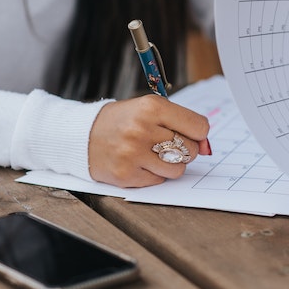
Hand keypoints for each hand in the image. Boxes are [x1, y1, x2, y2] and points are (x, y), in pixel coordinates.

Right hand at [88, 95, 210, 187]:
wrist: (82, 136)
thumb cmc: (121, 121)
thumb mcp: (148, 110)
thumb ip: (179, 123)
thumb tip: (207, 147)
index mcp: (151, 107)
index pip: (199, 127)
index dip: (198, 133)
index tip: (188, 133)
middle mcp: (142, 129)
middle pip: (190, 149)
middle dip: (184, 149)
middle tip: (166, 144)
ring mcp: (133, 154)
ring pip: (178, 169)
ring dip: (171, 165)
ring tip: (154, 155)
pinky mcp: (126, 174)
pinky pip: (159, 181)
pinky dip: (154, 174)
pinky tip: (140, 163)